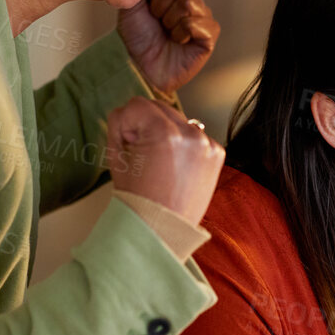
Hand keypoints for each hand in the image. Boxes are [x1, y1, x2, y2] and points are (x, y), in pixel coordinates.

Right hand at [104, 96, 224, 224]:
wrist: (162, 229)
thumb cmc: (138, 199)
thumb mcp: (117, 157)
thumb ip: (118, 124)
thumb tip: (126, 112)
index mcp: (165, 133)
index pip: (137, 104)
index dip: (126, 123)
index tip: (128, 144)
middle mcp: (191, 134)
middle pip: (159, 107)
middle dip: (146, 124)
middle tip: (141, 152)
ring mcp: (208, 143)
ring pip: (178, 119)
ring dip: (166, 132)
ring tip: (159, 161)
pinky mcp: (217, 153)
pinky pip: (195, 136)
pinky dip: (184, 145)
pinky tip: (176, 167)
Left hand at [117, 0, 218, 96]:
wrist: (140, 66)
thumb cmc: (137, 37)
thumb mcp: (133, 4)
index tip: (146, 4)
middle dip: (160, 5)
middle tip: (156, 21)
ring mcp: (202, 16)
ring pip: (187, 3)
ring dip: (169, 20)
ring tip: (166, 32)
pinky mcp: (210, 34)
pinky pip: (195, 22)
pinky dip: (181, 32)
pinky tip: (178, 42)